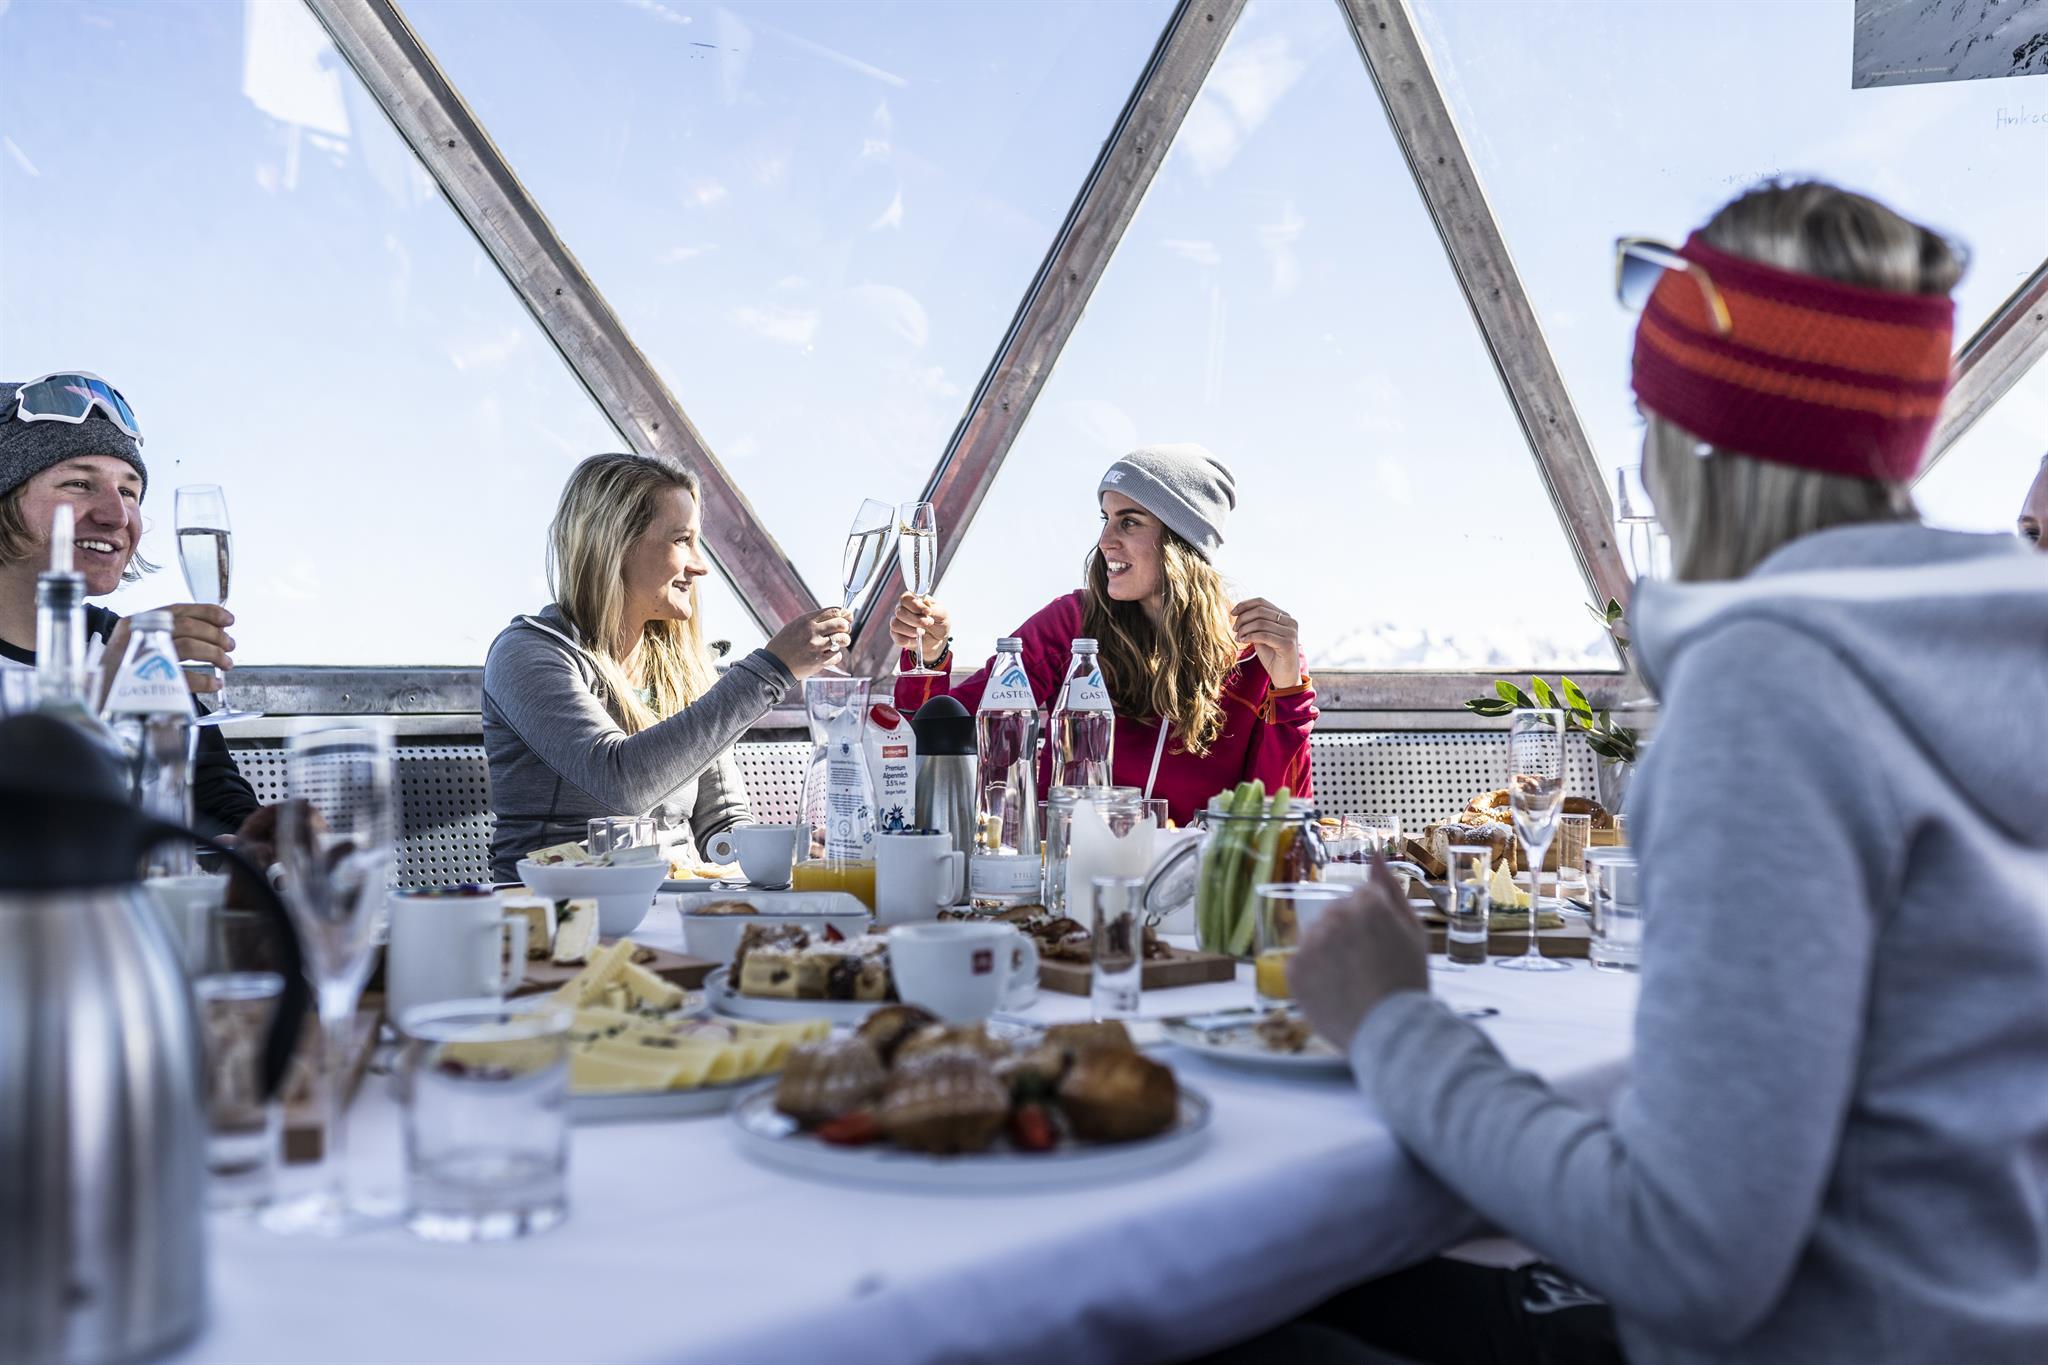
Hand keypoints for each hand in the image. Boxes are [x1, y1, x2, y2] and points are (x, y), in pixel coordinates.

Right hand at [99, 603, 235, 698]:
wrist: (94, 700)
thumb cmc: (119, 673)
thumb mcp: (136, 644)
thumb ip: (164, 634)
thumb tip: (209, 631)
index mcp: (137, 623)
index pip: (177, 609)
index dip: (207, 612)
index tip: (228, 618)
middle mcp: (137, 636)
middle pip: (187, 627)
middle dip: (215, 635)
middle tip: (230, 645)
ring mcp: (139, 658)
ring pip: (188, 646)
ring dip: (215, 654)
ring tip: (226, 663)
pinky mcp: (145, 683)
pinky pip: (183, 678)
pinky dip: (204, 680)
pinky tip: (214, 683)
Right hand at [766, 607, 852, 680]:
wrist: (774, 665)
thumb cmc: (785, 644)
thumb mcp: (796, 625)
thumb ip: (815, 621)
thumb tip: (838, 616)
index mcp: (807, 620)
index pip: (834, 611)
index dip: (845, 614)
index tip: (848, 617)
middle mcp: (812, 632)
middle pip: (841, 624)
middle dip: (847, 627)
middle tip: (844, 631)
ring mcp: (817, 647)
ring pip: (843, 639)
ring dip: (844, 641)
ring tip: (838, 643)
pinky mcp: (819, 661)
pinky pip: (838, 656)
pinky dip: (835, 655)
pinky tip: (827, 655)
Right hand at [888, 592, 952, 664]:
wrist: (938, 639)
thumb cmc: (939, 623)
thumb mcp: (942, 614)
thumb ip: (934, 608)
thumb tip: (925, 602)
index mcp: (912, 600)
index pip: (905, 598)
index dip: (915, 605)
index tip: (928, 612)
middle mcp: (902, 609)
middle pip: (900, 612)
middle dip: (916, 620)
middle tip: (928, 623)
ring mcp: (897, 622)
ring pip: (896, 624)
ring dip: (912, 630)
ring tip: (923, 632)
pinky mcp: (897, 635)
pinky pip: (898, 638)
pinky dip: (910, 640)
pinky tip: (917, 639)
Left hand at [1231, 597, 1300, 687]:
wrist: (1284, 677)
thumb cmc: (1272, 656)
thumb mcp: (1261, 636)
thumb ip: (1254, 624)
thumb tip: (1237, 612)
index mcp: (1284, 616)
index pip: (1261, 602)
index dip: (1244, 605)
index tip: (1232, 612)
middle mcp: (1290, 621)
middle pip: (1260, 611)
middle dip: (1243, 619)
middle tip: (1234, 629)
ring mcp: (1290, 632)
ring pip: (1260, 623)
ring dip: (1245, 629)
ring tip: (1238, 637)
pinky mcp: (1288, 644)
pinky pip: (1264, 635)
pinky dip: (1250, 636)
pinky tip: (1242, 641)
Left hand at [1289, 856, 1428, 1051]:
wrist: (1391, 1033)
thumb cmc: (1407, 982)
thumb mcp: (1413, 931)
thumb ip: (1391, 888)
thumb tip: (1375, 852)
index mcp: (1366, 903)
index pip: (1362, 899)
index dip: (1375, 924)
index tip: (1384, 947)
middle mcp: (1334, 917)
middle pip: (1336, 914)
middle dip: (1349, 933)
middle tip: (1369, 966)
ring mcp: (1311, 943)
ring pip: (1317, 936)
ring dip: (1329, 951)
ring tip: (1352, 980)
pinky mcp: (1294, 970)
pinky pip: (1302, 962)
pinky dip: (1314, 974)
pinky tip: (1335, 990)